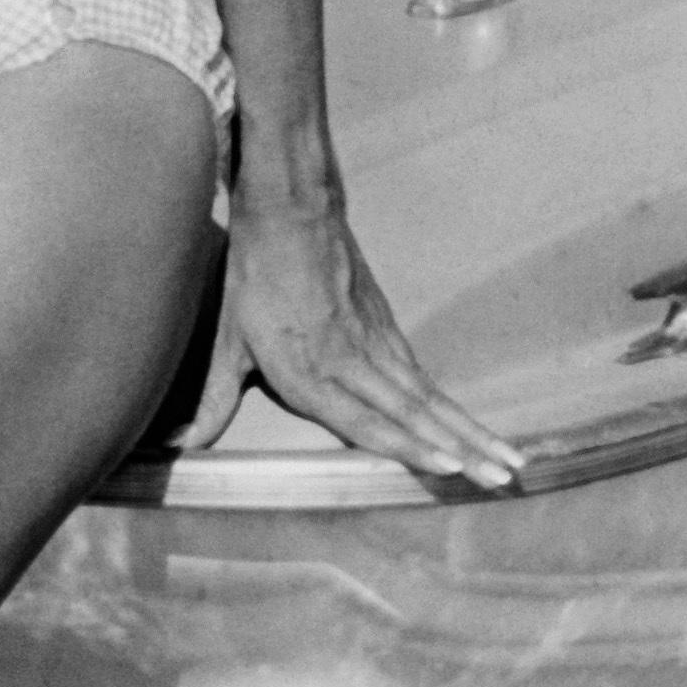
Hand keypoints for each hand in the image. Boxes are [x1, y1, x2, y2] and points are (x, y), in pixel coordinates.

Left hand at [220, 190, 520, 489]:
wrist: (292, 209)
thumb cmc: (253, 276)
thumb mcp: (225, 339)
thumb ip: (210, 399)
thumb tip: (176, 444)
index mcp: (309, 368)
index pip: (365, 418)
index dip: (407, 445)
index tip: (450, 467)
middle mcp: (351, 361)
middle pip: (414, 413)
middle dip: (462, 449)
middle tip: (503, 477)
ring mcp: (375, 343)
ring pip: (429, 397)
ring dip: (471, 430)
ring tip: (510, 461)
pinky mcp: (386, 328)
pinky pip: (422, 376)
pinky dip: (451, 405)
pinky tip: (472, 429)